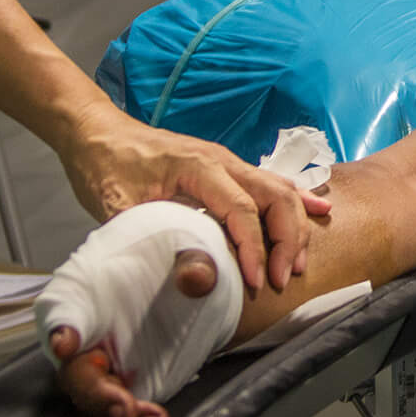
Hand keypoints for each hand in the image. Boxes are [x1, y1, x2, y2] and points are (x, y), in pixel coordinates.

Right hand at [48, 247, 221, 416]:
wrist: (186, 268)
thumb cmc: (170, 249)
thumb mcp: (188, 243)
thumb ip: (193, 260)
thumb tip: (197, 278)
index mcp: (86, 285)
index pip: (63, 307)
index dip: (61, 325)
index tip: (65, 343)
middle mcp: (86, 329)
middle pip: (73, 368)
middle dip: (93, 391)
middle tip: (122, 405)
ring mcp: (104, 359)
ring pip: (93, 396)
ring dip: (115, 412)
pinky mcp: (125, 380)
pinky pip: (119, 406)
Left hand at [59, 100, 328, 293]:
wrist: (96, 133)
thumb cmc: (104, 166)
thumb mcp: (119, 207)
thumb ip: (155, 238)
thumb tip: (194, 276)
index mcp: (200, 167)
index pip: (242, 210)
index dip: (254, 249)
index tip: (255, 283)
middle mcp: (223, 161)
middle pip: (277, 196)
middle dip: (288, 240)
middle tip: (282, 280)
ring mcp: (228, 162)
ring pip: (281, 189)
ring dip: (294, 227)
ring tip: (296, 264)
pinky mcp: (226, 169)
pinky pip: (271, 182)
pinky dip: (298, 199)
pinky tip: (320, 210)